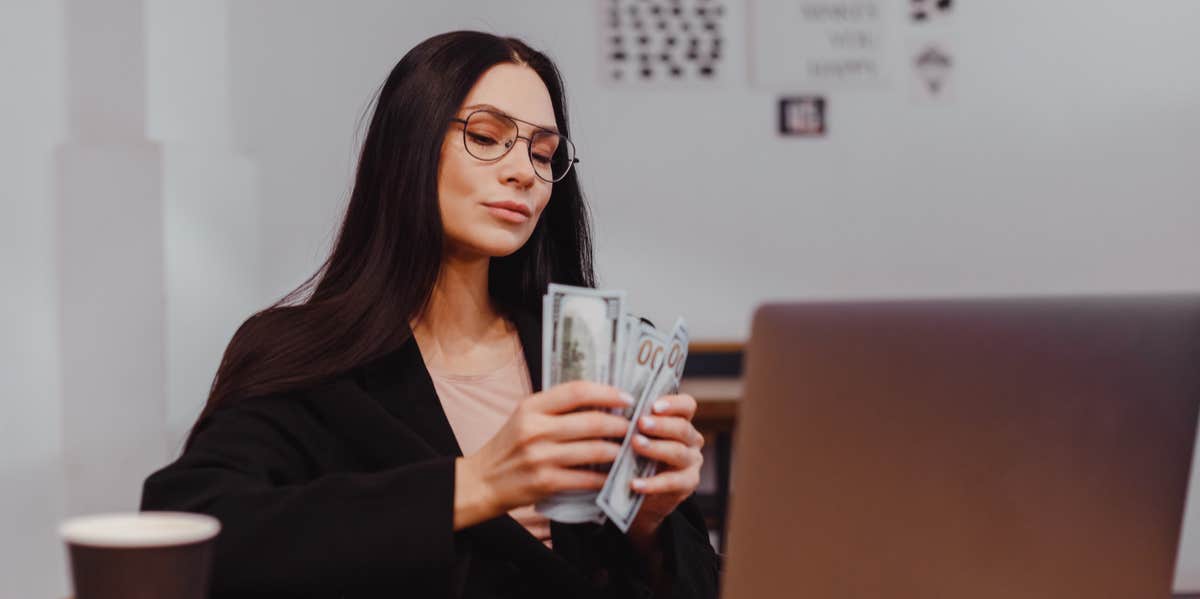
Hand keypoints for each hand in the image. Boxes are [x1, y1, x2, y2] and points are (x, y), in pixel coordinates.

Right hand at [453, 381, 633, 529]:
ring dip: (618, 451)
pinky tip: (614, 475)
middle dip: (621, 425)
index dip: (607, 392)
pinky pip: (587, 478)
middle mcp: (535, 429)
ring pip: (594, 450)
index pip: (576, 391)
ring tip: (629, 449)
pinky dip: (605, 477)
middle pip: (592, 421)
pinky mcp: (546, 482)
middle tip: (634, 427)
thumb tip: (599, 400)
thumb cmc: (507, 447)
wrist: (480, 482)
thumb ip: (555, 407)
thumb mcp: (524, 417)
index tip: (627, 398)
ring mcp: (541, 457)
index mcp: (531, 407)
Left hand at [627, 393, 703, 545]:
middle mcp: (691, 440)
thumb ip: (633, 423)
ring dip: (656, 448)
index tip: (653, 405)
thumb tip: (610, 408)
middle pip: (682, 428)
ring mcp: (692, 463)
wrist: (642, 495)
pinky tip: (635, 483)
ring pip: (678, 452)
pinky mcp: (687, 485)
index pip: (687, 406)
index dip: (673, 404)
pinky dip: (652, 484)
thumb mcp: (638, 436)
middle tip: (641, 423)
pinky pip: (672, 483)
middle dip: (661, 425)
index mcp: (681, 421)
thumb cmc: (636, 456)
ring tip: (636, 444)